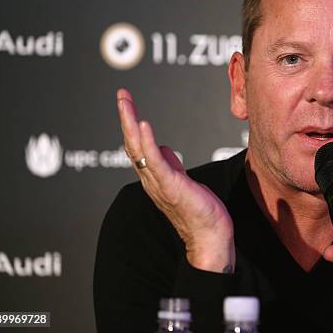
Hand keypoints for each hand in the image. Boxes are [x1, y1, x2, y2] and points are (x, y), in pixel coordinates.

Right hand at [117, 88, 234, 272]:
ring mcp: (158, 183)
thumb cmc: (200, 212)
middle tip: (121, 95)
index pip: (138, 146)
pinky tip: (143, 125)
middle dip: (125, 118)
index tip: (127, 103)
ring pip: (138, 149)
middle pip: (132, 144)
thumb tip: (164, 148)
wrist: (210, 237)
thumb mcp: (184, 181)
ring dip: (131, 124)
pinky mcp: (170, 186)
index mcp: (154, 177)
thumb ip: (171, 165)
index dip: (131, 125)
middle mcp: (151, 179)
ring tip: (126, 103)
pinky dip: (147, 142)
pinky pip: (155, 161)